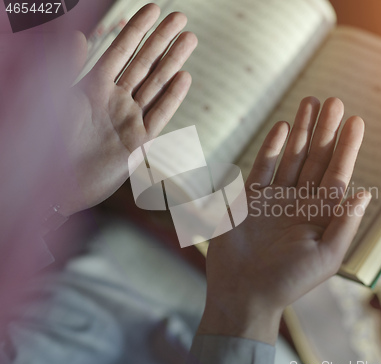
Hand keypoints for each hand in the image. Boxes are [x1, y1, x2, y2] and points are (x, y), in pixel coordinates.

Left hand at [56, 5, 196, 215]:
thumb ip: (69, 68)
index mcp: (93, 86)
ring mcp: (129, 120)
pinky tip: (184, 78)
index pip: (120, 50)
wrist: (55, 186)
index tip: (155, 8)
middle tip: (182, 18)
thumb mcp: (56, 100)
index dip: (137, 29)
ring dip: (174, 62)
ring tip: (190, 40)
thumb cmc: (48, 143)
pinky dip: (172, 97)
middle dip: (163, 39)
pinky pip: (159, 115)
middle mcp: (114, 100)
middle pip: (144, 63)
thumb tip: (75, 33)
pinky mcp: (138, 142)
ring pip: (156, 84)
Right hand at [198, 97, 370, 343]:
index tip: (355, 121)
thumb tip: (364, 192)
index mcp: (321, 215)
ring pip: (291, 157)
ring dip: (301, 130)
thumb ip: (344, 223)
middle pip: (316, 158)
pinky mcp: (251, 199)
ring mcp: (276, 199)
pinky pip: (264, 167)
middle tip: (333, 100)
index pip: (337, 173)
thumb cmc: (289, 281)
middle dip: (324, 130)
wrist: (244, 294)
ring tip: (310, 102)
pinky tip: (282, 126)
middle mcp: (301, 202)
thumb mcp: (327, 256)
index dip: (347, 147)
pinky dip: (272, 147)